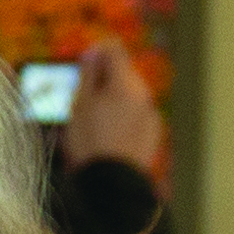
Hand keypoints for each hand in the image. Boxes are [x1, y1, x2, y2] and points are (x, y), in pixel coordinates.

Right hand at [60, 41, 165, 182]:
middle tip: (83, 98)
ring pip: (130, 95)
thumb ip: (88, 74)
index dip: (96, 52)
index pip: (114, 49)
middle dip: (104, 78)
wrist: (113, 184)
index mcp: (125, 82)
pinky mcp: (154, 133)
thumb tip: (93, 52)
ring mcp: (152, 113)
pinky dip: (124, 116)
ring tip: (95, 120)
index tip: (82, 66)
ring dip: (114, 98)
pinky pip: (137, 114)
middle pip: (124, 73)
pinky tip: (110, 135)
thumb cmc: (89, 141)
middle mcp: (144, 93)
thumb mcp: (80, 105)